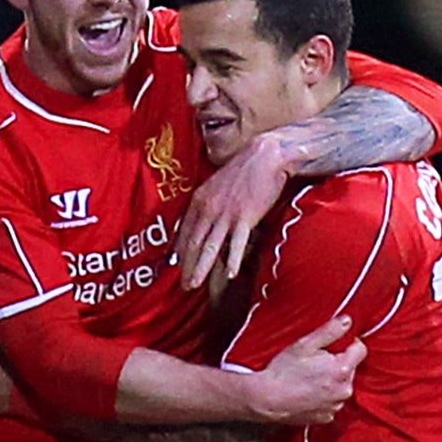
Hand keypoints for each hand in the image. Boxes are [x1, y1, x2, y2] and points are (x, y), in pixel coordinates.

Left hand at [178, 129, 290, 288]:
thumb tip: (205, 219)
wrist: (266, 155)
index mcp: (200, 199)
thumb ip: (209, 203)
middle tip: (183, 285)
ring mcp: (226, 214)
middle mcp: (208, 208)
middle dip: (186, 266)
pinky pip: (236, 243)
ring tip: (194, 285)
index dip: (179, 251)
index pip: (185, 230)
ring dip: (200, 269)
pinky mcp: (245, 217)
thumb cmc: (245, 170)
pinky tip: (229, 274)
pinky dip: (232, 260)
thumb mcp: (218, 185)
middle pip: (193, 243)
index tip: (175, 267)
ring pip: (209, 247)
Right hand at [246, 317, 364, 423]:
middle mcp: (344, 390)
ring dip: (331, 381)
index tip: (335, 343)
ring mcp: (336, 406)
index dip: (349, 343)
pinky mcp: (326, 417)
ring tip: (309, 378)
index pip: (360, 350)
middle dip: (337, 363)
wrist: (267, 399)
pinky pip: (331, 402)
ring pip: (341, 387)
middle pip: (350, 369)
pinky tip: (308, 392)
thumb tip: (347, 321)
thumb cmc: (284, 371)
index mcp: (342, 369)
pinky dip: (324, 397)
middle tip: (315, 362)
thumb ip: (330, 331)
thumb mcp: (305, 344)